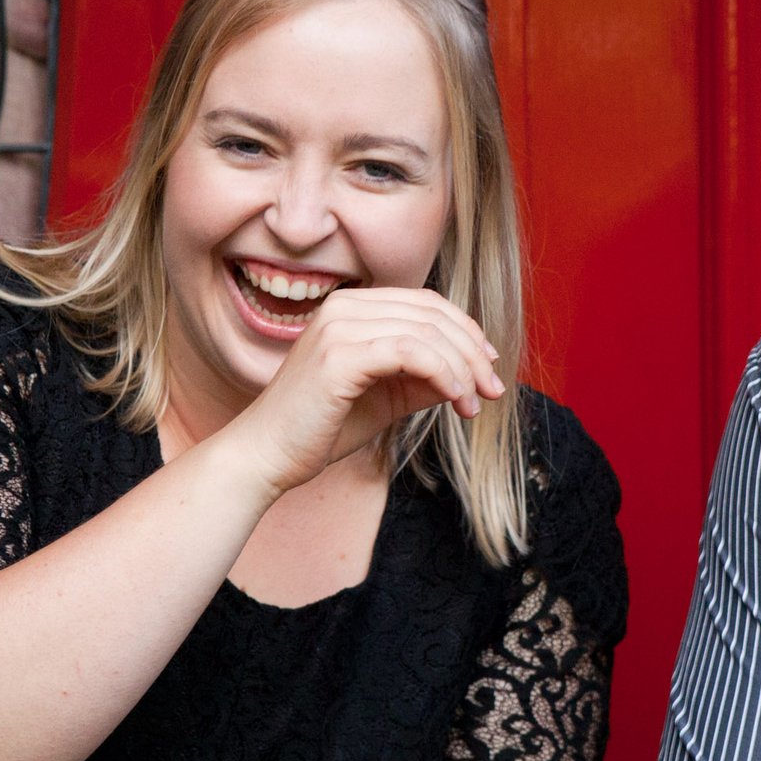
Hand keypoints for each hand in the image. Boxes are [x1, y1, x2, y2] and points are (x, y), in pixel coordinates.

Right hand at [226, 286, 505, 493]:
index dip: (464, 331)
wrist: (267, 456)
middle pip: (431, 314)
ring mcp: (339, 328)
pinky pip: (411, 354)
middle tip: (493, 389)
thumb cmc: (320, 428)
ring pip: (426, 333)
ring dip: (463, 369)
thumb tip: (472, 372)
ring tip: (475, 404)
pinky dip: (444, 375)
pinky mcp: (339, 357)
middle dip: (472, 351)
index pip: (424, 304)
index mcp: (350, 309)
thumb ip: (423, 378)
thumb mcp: (385, 396)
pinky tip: (457, 401)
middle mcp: (343, 307)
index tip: (488, 365)